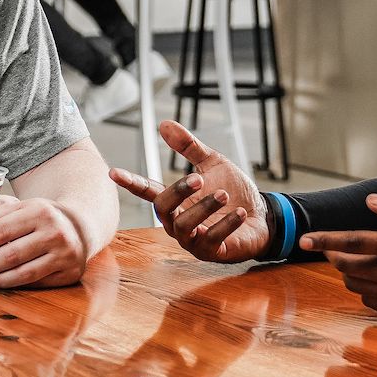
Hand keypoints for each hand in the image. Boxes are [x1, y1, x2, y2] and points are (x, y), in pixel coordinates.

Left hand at [0, 197, 89, 288]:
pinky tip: (1, 282)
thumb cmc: (42, 217)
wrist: (80, 227)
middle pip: (11, 254)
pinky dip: (15, 284)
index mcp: (40, 211)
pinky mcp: (70, 272)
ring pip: (23, 272)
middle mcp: (55, 232)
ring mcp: (65, 254)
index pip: (1, 230)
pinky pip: (36, 283)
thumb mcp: (19, 210)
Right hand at [111, 121, 270, 263]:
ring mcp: (193, 240)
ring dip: (205, 208)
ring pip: (185, 226)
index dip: (131, 182)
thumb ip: (189, 147)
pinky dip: (225, 225)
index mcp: (176, 201)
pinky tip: (239, 213)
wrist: (263, 218)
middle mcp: (178, 222)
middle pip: (163, 209)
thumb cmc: (235, 192)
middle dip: (179, 192)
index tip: (113, 172)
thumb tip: (164, 124)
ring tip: (224, 195)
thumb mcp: (213, 163)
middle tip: (199, 179)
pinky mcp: (212, 252)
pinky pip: (211, 240)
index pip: (147, 191)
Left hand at [301, 195, 376, 318]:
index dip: (323, 240)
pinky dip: (365, 289)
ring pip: (356, 286)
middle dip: (333, 256)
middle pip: (346, 267)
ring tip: (357, 260)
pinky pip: (371, 302)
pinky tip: (375, 278)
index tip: (303, 239)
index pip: (351, 242)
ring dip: (349, 272)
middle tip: (333, 247)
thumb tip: (370, 202)